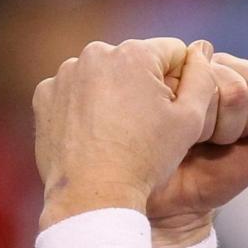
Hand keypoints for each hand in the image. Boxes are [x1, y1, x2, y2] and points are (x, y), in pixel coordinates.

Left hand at [34, 38, 218, 229]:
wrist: (93, 196)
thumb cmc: (147, 159)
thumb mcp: (192, 119)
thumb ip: (203, 77)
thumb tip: (200, 51)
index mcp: (134, 53)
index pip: (173, 52)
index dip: (180, 82)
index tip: (171, 113)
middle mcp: (95, 53)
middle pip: (136, 62)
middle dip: (144, 85)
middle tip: (146, 126)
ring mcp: (65, 74)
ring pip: (105, 75)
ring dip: (114, 93)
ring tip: (118, 133)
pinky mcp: (44, 95)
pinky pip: (75, 91)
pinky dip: (85, 106)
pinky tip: (94, 135)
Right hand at [148, 52, 247, 247]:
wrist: (175, 202)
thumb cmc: (219, 172)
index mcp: (239, 75)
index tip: (240, 137)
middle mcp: (207, 67)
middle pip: (238, 86)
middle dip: (234, 126)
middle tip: (214, 141)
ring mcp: (176, 74)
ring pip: (211, 90)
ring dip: (209, 128)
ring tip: (194, 139)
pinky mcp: (149, 86)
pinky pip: (182, 97)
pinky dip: (187, 124)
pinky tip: (177, 135)